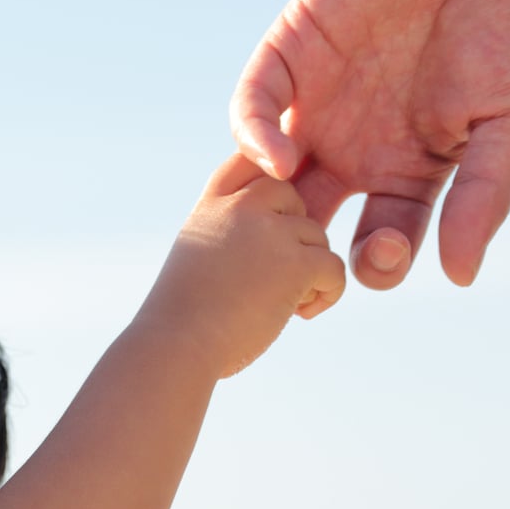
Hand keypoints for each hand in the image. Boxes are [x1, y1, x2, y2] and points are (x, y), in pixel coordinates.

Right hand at [133, 154, 346, 379]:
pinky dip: (328, 293)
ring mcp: (269, 231)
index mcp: (210, 206)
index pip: (246, 162)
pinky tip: (303, 314)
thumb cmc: (180, 320)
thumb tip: (268, 245)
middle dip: (294, 231)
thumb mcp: (196, 259)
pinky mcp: (295, 262)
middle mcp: (240, 207)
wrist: (176, 346)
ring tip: (287, 305)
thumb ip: (227, 237)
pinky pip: (333, 267)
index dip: (266, 177)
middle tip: (279, 275)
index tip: (270, 214)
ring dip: (310, 271)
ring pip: (316, 235)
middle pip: (290, 194)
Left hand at [230, 0, 509, 289]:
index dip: (373, 266)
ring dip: (266, 207)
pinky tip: (280, 159)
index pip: (378, 243)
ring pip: (270, 175)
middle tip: (313, 263)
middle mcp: (357, 146)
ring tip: (278, 226)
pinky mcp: (292, 53)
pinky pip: (254, 105)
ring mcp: (319, 102)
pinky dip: (255, 135)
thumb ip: (485, 196)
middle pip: (314, 223)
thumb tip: (459, 276)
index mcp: (410, 171)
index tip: (380, 264)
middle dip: (306, 254)